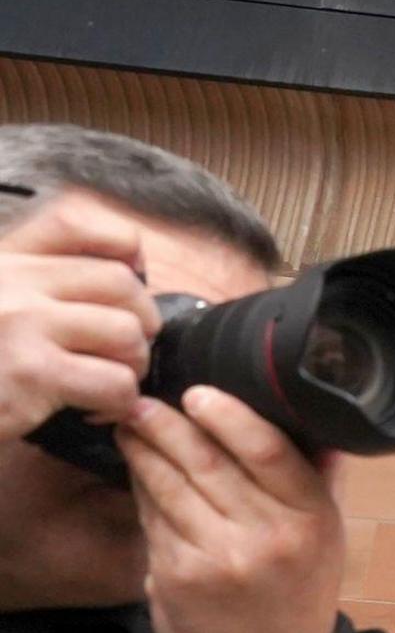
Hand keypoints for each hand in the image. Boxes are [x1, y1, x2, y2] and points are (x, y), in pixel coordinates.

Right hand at [0, 197, 157, 442]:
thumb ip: (37, 285)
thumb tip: (130, 276)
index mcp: (0, 261)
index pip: (74, 221)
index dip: (122, 246)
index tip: (132, 280)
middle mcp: (8, 281)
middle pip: (119, 281)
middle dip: (141, 320)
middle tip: (125, 352)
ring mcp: (20, 324)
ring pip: (126, 332)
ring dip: (132, 366)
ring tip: (108, 384)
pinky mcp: (32, 374)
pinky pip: (115, 382)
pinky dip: (118, 403)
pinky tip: (93, 411)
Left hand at [119, 387, 345, 632]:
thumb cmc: (296, 595)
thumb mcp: (327, 538)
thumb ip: (317, 481)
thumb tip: (314, 420)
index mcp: (310, 519)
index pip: (270, 452)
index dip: (230, 417)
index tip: (200, 393)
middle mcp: (267, 536)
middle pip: (210, 463)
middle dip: (171, 425)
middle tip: (144, 399)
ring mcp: (218, 558)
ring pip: (172, 487)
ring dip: (145, 450)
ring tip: (130, 425)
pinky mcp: (176, 576)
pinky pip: (153, 519)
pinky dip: (141, 489)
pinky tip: (135, 469)